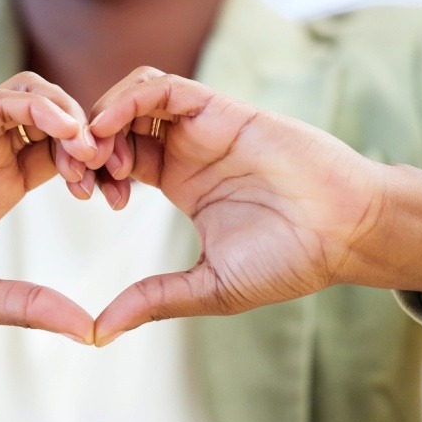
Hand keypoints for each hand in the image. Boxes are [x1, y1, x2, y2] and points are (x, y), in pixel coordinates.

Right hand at [0, 72, 99, 340]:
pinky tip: (67, 131)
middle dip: (98, 140)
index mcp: (1, 186)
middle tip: (115, 176)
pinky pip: (4, 98)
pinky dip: (42, 105)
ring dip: (75, 117)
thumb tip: (91, 333)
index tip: (120, 200)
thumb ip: (32, 306)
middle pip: (61, 121)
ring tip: (93, 154)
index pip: (66, 158)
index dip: (99, 169)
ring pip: (38, 97)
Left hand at [85, 67, 387, 344]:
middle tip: (76, 174)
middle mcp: (188, 148)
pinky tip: (110, 126)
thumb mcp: (209, 286)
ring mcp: (205, 126)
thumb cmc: (290, 261)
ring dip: (102, 118)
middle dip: (85, 142)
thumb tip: (99, 332)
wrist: (345, 234)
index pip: (117, 158)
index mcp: (180, 181)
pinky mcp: (224, 110)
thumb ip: (154, 300)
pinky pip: (165, 88)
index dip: (90, 171)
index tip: (82, 198)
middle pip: (117, 123)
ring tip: (92, 154)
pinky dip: (130, 99)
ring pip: (134, 97)